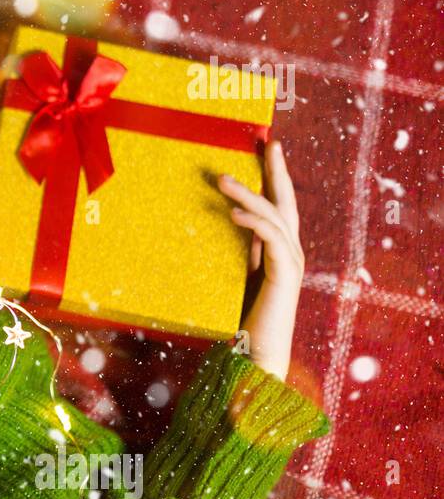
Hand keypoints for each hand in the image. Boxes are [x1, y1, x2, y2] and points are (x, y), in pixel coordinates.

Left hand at [217, 141, 304, 380]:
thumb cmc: (237, 320)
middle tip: (266, 142)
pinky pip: (272, 241)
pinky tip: (233, 213)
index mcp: (276, 251)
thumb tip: (209, 225)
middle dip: (276, 172)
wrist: (254, 356)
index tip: (264, 148)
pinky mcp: (284, 276)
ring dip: (250, 195)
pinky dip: (254, 224)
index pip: (275, 206)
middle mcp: (288, 253)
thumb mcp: (229, 277)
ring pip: (275, 218)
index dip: (272, 177)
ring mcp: (290, 263)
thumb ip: (230, 253)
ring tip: (224, 179)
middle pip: (285, 203)